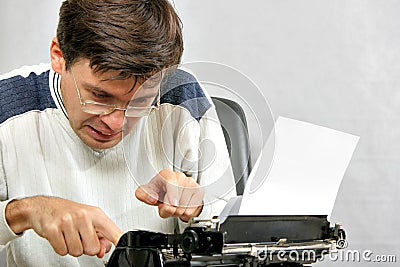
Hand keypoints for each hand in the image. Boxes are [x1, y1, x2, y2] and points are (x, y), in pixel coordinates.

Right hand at [5, 196, 121, 257]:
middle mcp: (83, 216)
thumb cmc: (68, 212)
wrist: (43, 206)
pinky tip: (60, 236)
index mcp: (95, 214)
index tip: (124, 247)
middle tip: (79, 236)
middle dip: (85, 247)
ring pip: (77, 251)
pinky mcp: (53, 229)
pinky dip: (61, 247)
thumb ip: (100, 236)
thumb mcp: (88, 220)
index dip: (119, 241)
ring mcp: (67, 222)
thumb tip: (103, 250)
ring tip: (68, 235)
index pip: (112, 231)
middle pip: (93, 248)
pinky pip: (62, 251)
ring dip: (72, 247)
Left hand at [135, 169, 203, 221]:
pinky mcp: (199, 191)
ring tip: (174, 206)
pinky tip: (183, 206)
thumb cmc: (160, 191)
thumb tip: (152, 198)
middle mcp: (179, 177)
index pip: (171, 183)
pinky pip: (194, 208)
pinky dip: (187, 212)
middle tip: (167, 207)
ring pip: (185, 206)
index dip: (172, 195)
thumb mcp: (147, 192)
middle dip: (170, 210)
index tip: (173, 204)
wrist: (174, 192)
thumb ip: (143, 194)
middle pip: (178, 201)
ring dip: (178, 212)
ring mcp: (191, 183)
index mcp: (166, 174)